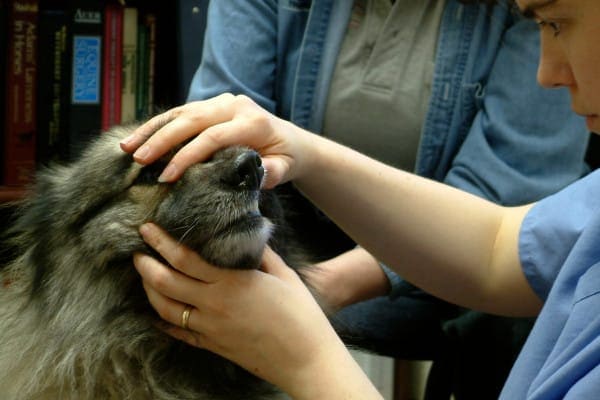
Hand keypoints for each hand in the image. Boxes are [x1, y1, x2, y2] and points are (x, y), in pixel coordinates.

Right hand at [120, 94, 311, 187]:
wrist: (290, 141)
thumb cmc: (286, 158)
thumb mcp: (284, 168)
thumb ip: (271, 172)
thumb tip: (255, 176)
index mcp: (253, 122)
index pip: (214, 137)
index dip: (188, 156)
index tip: (167, 177)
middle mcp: (235, 106)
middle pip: (191, 120)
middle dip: (162, 140)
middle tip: (137, 160)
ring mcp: (221, 102)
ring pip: (181, 113)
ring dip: (152, 130)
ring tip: (126, 148)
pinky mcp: (211, 106)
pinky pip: (181, 113)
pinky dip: (158, 125)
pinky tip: (138, 138)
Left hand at [133, 223, 377, 397]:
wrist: (306, 359)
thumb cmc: (301, 315)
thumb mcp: (283, 276)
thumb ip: (261, 254)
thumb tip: (246, 234)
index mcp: (231, 283)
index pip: (184, 259)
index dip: (161, 242)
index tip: (147, 228)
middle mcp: (214, 306)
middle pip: (165, 283)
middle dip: (145, 265)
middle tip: (137, 251)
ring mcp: (210, 329)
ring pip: (165, 309)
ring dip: (149, 291)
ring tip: (145, 277)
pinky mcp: (212, 346)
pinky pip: (179, 333)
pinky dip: (163, 321)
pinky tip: (156, 313)